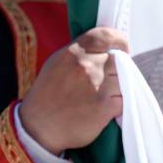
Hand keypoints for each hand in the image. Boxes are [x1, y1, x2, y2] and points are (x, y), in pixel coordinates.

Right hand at [17, 27, 127, 154]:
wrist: (39, 126)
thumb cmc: (47, 94)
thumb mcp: (56, 64)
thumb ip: (79, 53)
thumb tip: (104, 49)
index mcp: (72, 53)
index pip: (105, 36)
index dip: (118, 40)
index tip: (121, 47)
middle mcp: (85, 66)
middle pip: (117, 58)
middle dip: (116, 67)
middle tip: (109, 76)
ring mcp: (97, 87)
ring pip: (123, 78)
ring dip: (118, 86)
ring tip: (104, 93)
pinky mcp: (105, 108)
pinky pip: (123, 98)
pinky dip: (117, 102)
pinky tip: (105, 107)